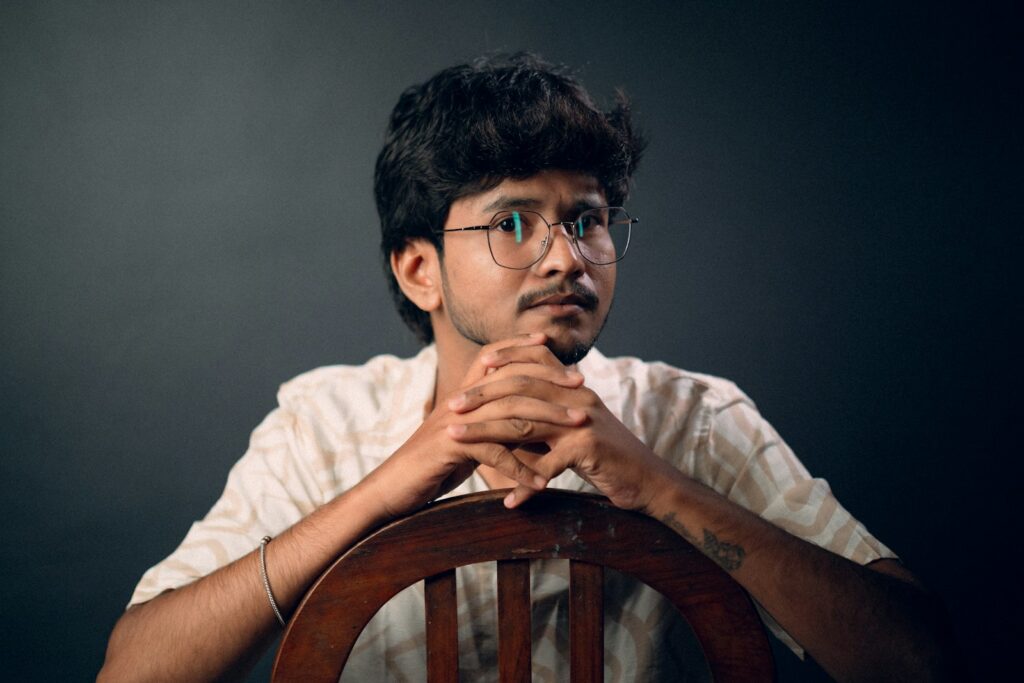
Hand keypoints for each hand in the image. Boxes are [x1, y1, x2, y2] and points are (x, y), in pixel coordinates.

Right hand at [356, 334, 586, 521]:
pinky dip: (521, 470)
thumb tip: (526, 425)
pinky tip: (543, 483)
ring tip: (579, 429)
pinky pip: (494, 454)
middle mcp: (460, 401)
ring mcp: (455, 423)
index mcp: (462, 394)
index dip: (522, 346)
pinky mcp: (451, 448)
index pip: (493, 356)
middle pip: (513, 382)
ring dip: (549, 423)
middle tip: (584, 388)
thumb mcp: (467, 437)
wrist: (394, 488)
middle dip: (551, 383)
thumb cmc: (433, 464)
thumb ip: (491, 424)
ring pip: (510, 415)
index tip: (553, 344)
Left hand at [444, 342, 682, 512]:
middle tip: (450, 409)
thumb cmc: (607, 458)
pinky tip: (507, 500)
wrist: (649, 481)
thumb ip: (546, 418)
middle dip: (479, 397)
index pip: (530, 363)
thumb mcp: (574, 430)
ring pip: (524, 420)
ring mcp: (583, 420)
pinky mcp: (588, 447)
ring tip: (457, 441)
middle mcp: (576, 396)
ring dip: (486, 434)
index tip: (467, 374)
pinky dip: (525, 485)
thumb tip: (507, 417)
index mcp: (571, 388)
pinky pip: (546, 465)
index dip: (499, 363)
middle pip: (519, 387)